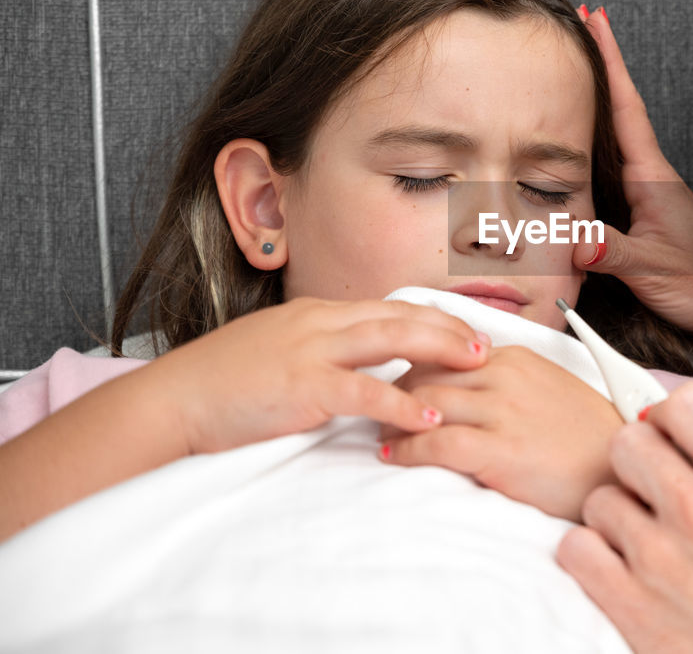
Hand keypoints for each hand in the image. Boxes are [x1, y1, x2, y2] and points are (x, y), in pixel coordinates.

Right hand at [151, 297, 488, 454]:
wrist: (171, 400)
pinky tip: (432, 417)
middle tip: (489, 343)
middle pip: (400, 314)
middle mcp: (320, 322)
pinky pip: (364, 392)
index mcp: (316, 315)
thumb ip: (321, 354)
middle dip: (449, 326)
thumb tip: (358, 367)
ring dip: (440, 349)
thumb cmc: (223, 384)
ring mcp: (311, 350)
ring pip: (391, 339)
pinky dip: (402, 403)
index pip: (388, 308)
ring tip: (479, 365)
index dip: (432, 317)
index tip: (466, 329)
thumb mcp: (278, 353)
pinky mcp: (302, 386)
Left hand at [378, 345, 623, 520]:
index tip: (395, 382)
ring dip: (392, 419)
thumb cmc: (586, 435)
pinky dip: (406, 448)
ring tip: (378, 431)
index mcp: (515, 357)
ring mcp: (502, 412)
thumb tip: (469, 380)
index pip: (444, 350)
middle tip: (376, 407)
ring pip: (425, 402)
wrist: (619, 467)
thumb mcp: (548, 388)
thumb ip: (508, 378)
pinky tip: (391, 455)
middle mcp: (505, 376)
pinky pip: (437, 443)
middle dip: (395, 390)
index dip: (413, 366)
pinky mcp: (500, 449)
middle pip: (427, 372)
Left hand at [555, 381, 692, 653]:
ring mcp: (658, 556)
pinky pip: (575, 546)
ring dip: (614, 517)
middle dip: (636, 464)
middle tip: (650, 489)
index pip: (687, 404)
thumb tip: (676, 425)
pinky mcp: (627, 599)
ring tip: (644, 541)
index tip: (667, 435)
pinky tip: (618, 566)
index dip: (669, 417)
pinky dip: (591, 555)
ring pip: (598, 497)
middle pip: (628, 440)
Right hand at [573, 8, 692, 341]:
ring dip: (592, 106)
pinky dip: (591, 150)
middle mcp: (650, 178)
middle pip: (617, 111)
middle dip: (597, 68)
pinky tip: (574, 151)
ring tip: (567, 73)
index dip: (610, 62)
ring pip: (612, 141)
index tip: (596, 19)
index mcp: (653, 178)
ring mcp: (647, 195)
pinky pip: (609, 172)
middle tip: (575, 25)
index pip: (627, 107)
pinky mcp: (643, 215)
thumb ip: (614, 253)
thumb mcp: (655, 269)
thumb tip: (575, 240)